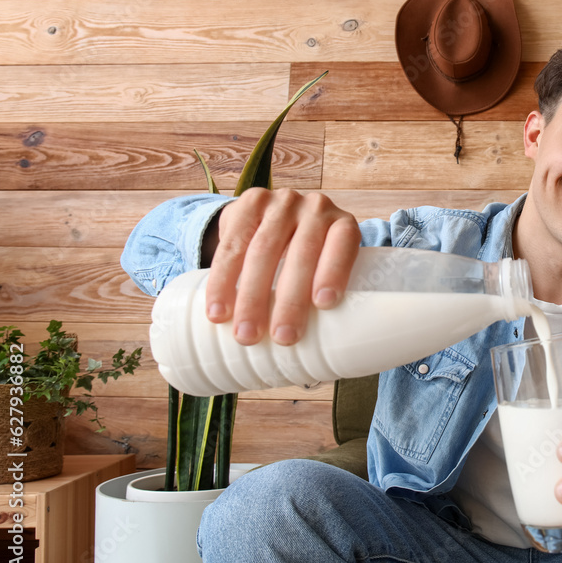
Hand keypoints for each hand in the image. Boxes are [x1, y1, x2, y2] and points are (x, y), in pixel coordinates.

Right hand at [203, 188, 361, 345]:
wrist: (274, 217)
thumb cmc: (310, 260)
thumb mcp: (326, 267)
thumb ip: (325, 296)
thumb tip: (324, 359)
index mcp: (343, 225)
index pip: (343, 244)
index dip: (335, 271)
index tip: (325, 304)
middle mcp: (316, 208)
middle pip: (301, 253)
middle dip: (290, 299)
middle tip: (283, 338)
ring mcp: (282, 202)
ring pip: (263, 250)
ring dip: (251, 296)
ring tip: (246, 334)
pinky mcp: (249, 203)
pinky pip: (231, 244)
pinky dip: (222, 282)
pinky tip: (218, 310)